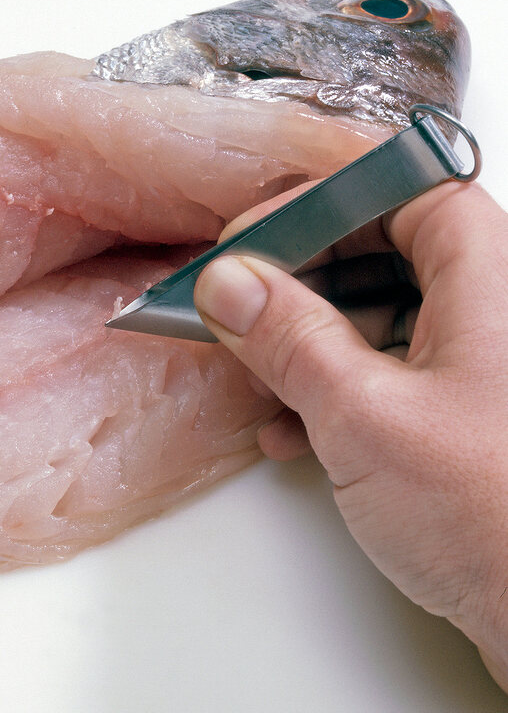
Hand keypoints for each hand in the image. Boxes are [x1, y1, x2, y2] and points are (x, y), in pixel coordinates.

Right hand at [194, 180, 507, 692]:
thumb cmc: (502, 522)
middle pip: (392, 248)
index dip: (324, 202)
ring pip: (389, 312)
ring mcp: (489, 366)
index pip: (408, 190)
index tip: (256, 237)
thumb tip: (232, 285)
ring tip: (262, 378)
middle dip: (306, 279)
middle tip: (243, 303)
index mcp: (496, 279)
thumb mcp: (365, 417)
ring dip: (314, 341)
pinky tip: (298, 431)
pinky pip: (399, 368)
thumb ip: (288, 339)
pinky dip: (342, 387)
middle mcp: (501, 311)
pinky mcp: (476, 415)